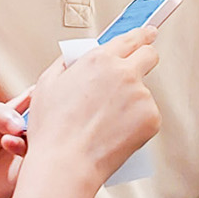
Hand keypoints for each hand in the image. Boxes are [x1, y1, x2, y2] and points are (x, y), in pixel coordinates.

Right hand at [22, 27, 161, 188]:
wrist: (66, 164)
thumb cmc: (53, 129)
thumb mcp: (47, 84)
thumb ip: (68, 64)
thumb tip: (79, 58)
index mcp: (100, 60)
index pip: (132, 38)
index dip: (141, 36)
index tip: (148, 33)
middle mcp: (124, 73)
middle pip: (149, 55)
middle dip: (144, 59)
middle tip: (133, 74)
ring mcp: (141, 96)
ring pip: (144, 91)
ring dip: (132, 100)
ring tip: (106, 121)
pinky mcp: (151, 118)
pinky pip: (147, 115)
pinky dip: (136, 123)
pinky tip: (115, 133)